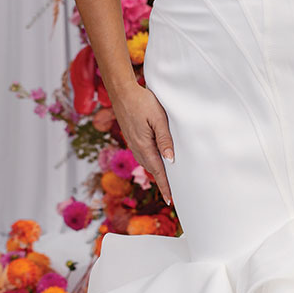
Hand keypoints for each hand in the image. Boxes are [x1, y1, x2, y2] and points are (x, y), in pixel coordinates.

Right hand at [111, 82, 175, 205]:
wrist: (122, 92)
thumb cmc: (142, 102)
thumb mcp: (158, 118)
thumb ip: (164, 139)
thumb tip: (170, 159)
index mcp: (143, 145)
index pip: (158, 170)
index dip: (165, 186)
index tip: (170, 200)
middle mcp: (136, 148)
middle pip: (152, 170)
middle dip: (161, 183)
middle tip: (171, 196)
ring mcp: (133, 143)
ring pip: (147, 163)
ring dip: (156, 174)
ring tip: (166, 183)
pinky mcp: (132, 138)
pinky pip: (143, 156)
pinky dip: (151, 164)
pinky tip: (157, 163)